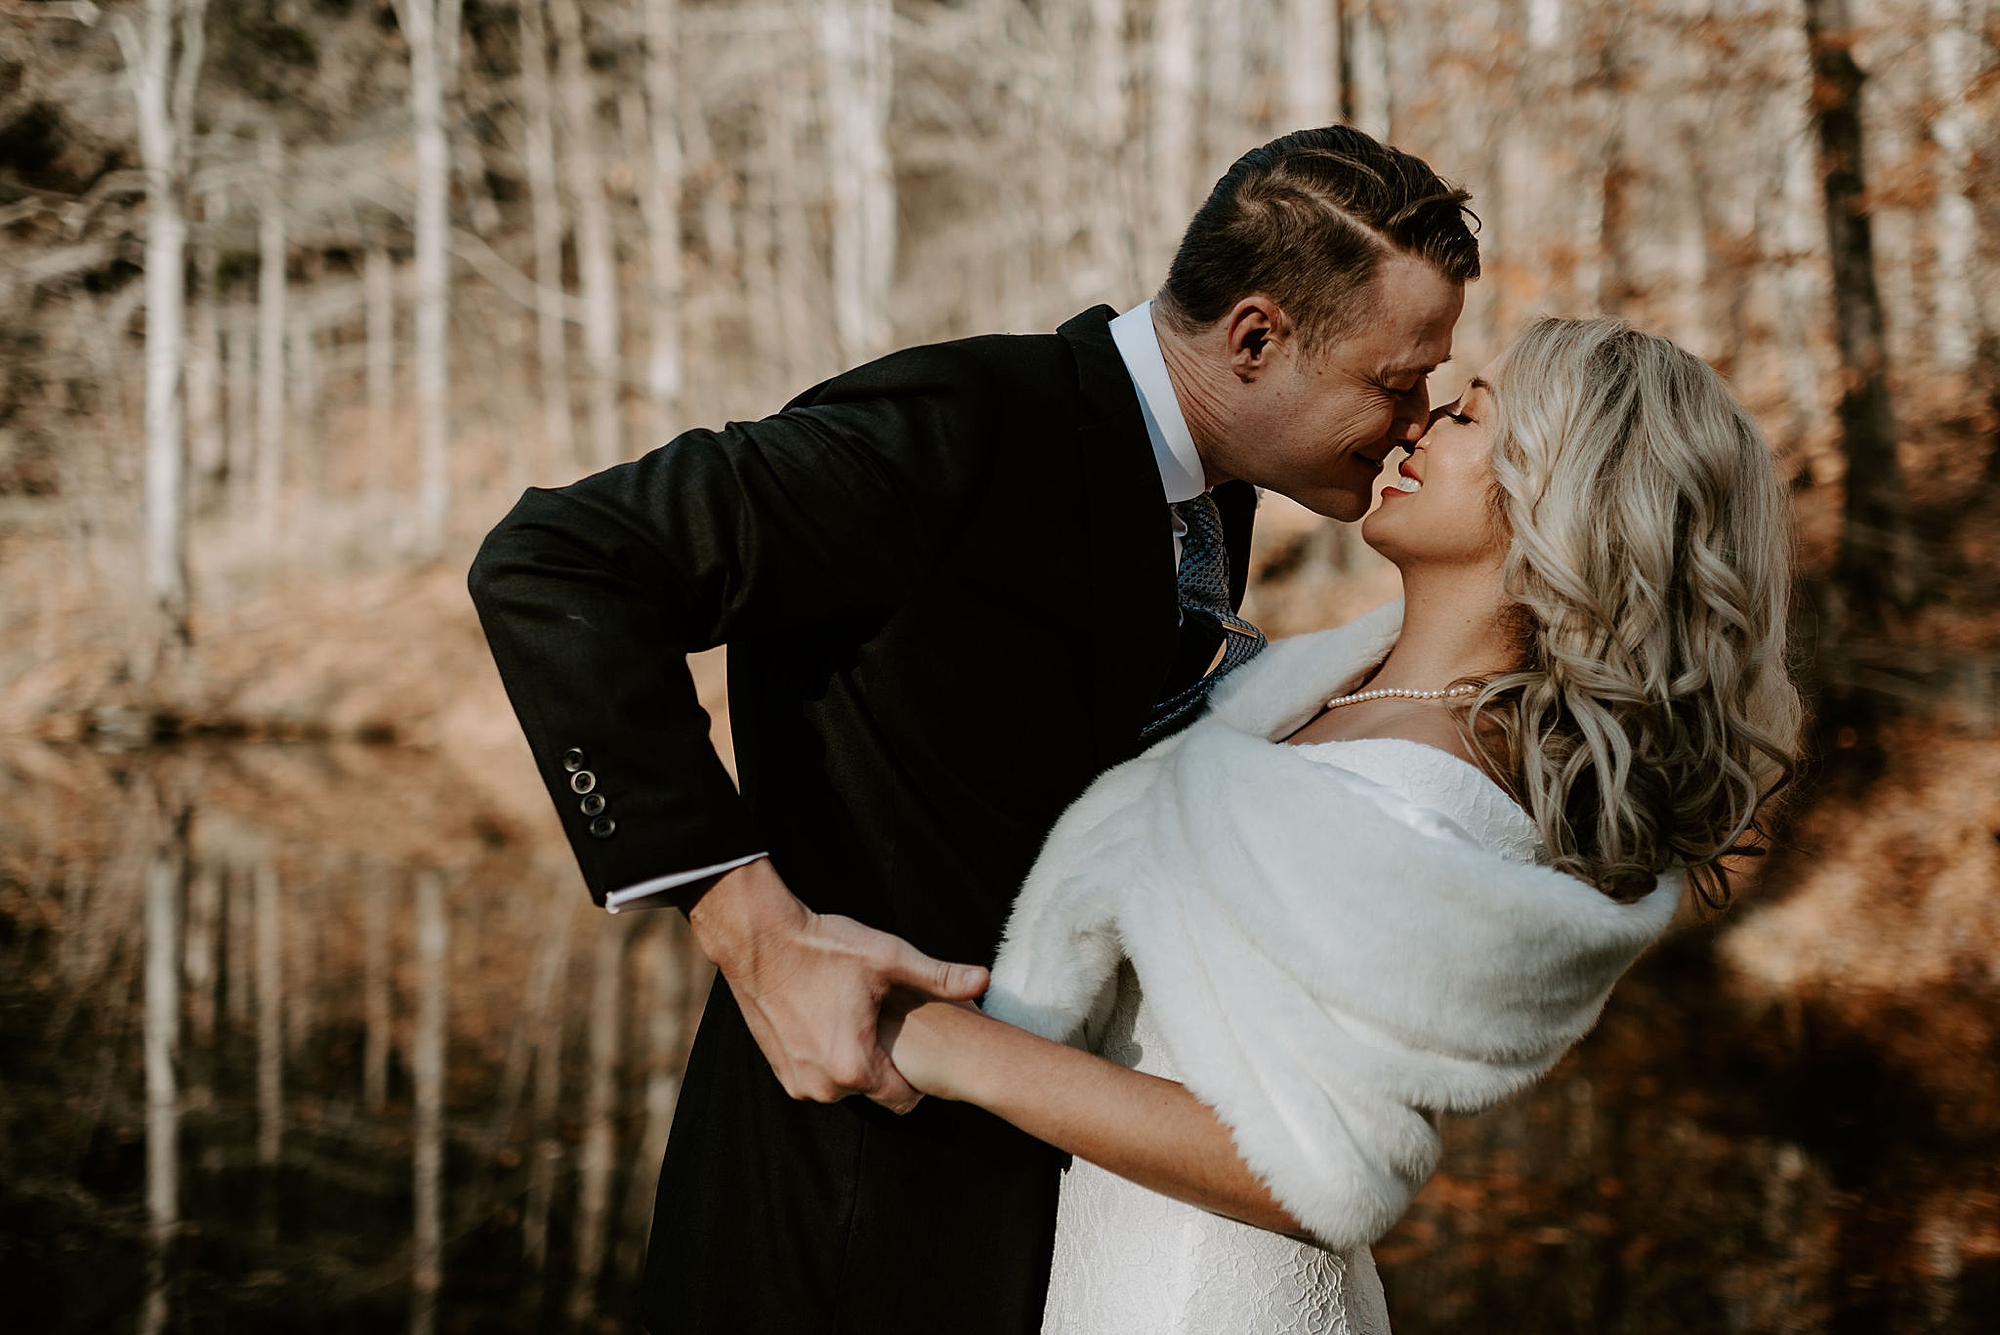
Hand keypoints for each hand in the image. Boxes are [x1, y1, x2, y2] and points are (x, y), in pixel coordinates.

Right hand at [687, 858, 988, 1112]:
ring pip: (846, 1085)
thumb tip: (984, 980)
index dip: (919, 1073)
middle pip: (876, 1090)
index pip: (906, 1099)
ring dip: (856, 1060)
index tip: (917, 1041)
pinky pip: (819, 1076)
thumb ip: (939, 976)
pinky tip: (832, 1019)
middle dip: (886, 1063)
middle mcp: (824, 1087)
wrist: (759, 939)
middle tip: (887, 1022)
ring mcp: (797, 1081)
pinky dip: (829, 1057)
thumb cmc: (825, 947)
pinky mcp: (778, 1070)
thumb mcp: (888, 958)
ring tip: (859, 1018)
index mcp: (855, 1067)